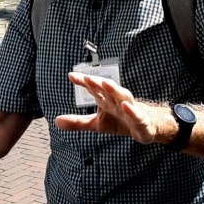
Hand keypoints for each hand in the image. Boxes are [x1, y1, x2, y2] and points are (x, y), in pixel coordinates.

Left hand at [55, 73, 172, 144]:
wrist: (147, 127)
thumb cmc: (121, 121)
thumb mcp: (97, 124)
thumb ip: (78, 122)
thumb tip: (56, 121)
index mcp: (107, 100)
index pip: (94, 88)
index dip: (83, 82)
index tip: (71, 76)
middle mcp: (118, 101)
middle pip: (108, 89)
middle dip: (98, 82)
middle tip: (87, 77)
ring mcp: (131, 109)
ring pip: (123, 96)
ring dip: (115, 90)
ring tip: (106, 84)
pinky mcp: (141, 121)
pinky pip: (137, 115)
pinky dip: (132, 111)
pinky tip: (126, 106)